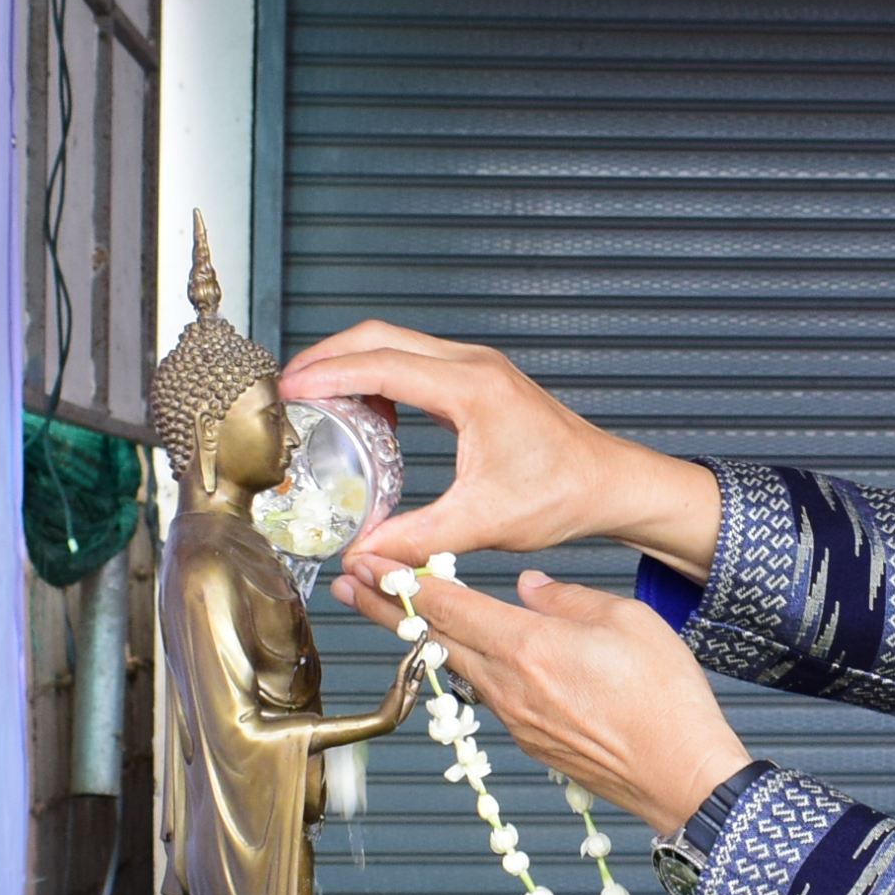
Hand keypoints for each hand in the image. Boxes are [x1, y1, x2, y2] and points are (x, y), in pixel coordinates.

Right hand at [279, 321, 720, 584]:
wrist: (610, 484)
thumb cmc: (562, 495)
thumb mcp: (482, 523)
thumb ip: (414, 540)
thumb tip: (360, 558)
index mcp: (470, 389)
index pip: (379, 365)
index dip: (325, 375)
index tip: (285, 390)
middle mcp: (472, 365)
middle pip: (378, 337)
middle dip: (326, 357)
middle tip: (287, 390)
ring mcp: (476, 367)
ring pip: (395, 343)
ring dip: (351, 363)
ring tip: (316, 401)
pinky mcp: (478, 379)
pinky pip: (415, 361)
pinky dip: (379, 375)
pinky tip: (367, 415)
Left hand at [341, 564, 753, 837]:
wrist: (682, 777)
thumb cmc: (666, 700)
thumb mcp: (626, 618)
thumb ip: (567, 598)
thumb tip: (531, 588)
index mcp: (528, 646)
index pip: (448, 605)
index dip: (401, 580)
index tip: (368, 562)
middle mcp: (509, 686)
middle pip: (434, 640)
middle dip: (388, 609)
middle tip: (352, 585)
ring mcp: (516, 719)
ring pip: (459, 669)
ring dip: (426, 639)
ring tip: (401, 616)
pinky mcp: (531, 742)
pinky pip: (490, 695)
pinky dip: (472, 669)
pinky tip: (474, 657)